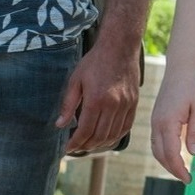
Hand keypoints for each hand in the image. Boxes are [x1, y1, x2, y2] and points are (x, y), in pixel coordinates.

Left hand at [57, 37, 140, 154]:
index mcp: (96, 100)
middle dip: (85, 146)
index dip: (75, 143)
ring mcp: (126, 105)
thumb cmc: (94, 62)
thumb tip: (59, 125)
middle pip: (99, 136)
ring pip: (113, 134)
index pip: (85, 131)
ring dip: (100, 144)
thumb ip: (68, 104)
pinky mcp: (134, 102)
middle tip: (76, 148)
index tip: (68, 148)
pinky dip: (115, 136)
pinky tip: (105, 138)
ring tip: (88, 144)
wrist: (120, 46)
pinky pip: (126, 127)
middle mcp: (113, 105)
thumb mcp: (75, 80)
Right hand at [149, 69, 194, 183]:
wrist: (180, 69)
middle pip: (161, 155)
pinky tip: (173, 156)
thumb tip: (193, 153)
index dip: (179, 169)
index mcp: (168, 123)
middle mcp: (157, 125)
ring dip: (166, 163)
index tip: (188, 179)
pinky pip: (155, 142)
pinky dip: (163, 153)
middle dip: (172, 169)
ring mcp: (154, 122)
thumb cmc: (194, 86)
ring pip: (156, 150)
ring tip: (180, 170)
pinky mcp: (155, 120)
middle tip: (186, 179)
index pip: (171, 154)